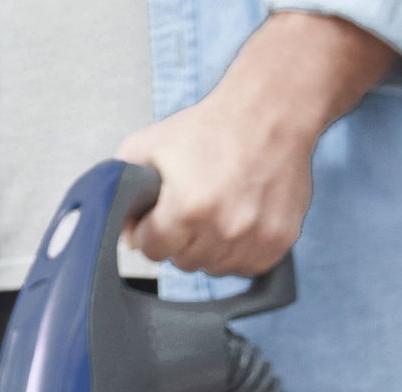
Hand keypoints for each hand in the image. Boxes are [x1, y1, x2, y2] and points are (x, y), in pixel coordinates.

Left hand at [115, 15, 395, 277]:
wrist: (271, 113)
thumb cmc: (211, 127)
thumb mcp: (149, 146)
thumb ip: (123, 191)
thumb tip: (126, 235)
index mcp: (186, 209)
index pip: (151, 250)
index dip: (152, 228)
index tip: (162, 212)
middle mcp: (222, 229)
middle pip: (183, 261)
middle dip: (180, 237)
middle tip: (192, 204)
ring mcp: (254, 238)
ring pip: (213, 267)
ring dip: (209, 246)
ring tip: (216, 208)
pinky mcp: (278, 241)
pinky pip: (246, 267)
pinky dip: (238, 250)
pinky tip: (238, 218)